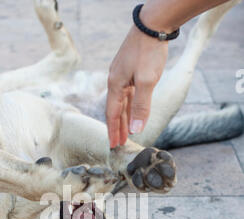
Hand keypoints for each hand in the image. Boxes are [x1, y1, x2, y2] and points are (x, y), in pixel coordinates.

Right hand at [106, 25, 167, 147]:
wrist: (152, 25)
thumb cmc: (149, 52)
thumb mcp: (147, 81)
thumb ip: (141, 107)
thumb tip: (136, 130)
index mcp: (115, 85)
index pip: (113, 114)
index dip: (113, 130)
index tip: (113, 145)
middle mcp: (116, 81)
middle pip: (116, 110)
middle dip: (118, 127)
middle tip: (119, 143)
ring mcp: (123, 75)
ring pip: (123, 102)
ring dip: (125, 118)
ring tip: (126, 132)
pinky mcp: (131, 71)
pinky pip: (129, 94)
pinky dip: (130, 106)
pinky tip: (133, 112)